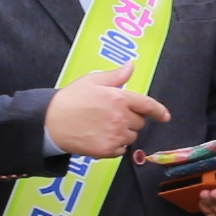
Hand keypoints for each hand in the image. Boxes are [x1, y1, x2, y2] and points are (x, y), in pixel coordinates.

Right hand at [42, 61, 169, 158]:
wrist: (51, 122)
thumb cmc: (71, 99)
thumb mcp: (92, 81)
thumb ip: (116, 76)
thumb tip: (131, 66)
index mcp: (119, 98)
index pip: (147, 105)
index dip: (159, 111)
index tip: (165, 116)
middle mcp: (121, 118)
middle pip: (139, 122)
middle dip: (131, 119)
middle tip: (112, 115)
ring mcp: (115, 135)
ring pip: (131, 137)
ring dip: (124, 133)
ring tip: (104, 126)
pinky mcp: (107, 150)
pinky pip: (121, 150)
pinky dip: (116, 146)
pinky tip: (101, 138)